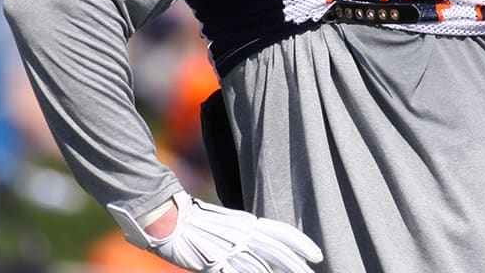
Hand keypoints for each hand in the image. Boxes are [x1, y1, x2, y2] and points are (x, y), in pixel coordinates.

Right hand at [114, 193, 322, 272]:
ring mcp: (229, 248)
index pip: (282, 233)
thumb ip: (245, 234)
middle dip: (298, 263)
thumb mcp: (228, 225)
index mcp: (247, 222)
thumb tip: (259, 244)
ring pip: (262, 265)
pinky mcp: (214, 261)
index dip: (301, 243)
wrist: (167, 217)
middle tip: (313, 271)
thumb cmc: (195, 221)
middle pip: (277, 249)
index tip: (316, 255)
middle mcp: (242, 233)